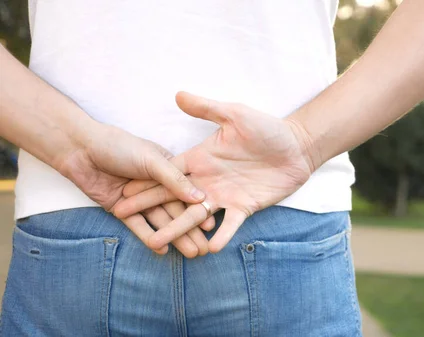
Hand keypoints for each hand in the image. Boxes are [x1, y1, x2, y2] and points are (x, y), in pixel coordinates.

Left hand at [59, 123, 208, 256]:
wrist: (80, 149)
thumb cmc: (119, 145)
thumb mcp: (152, 160)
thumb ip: (175, 180)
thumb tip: (200, 198)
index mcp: (169, 168)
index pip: (186, 193)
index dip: (199, 210)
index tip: (212, 227)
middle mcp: (156, 186)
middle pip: (176, 211)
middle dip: (190, 230)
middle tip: (204, 249)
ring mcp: (139, 200)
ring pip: (160, 221)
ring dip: (174, 237)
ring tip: (190, 254)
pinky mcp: (122, 210)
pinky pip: (138, 225)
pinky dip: (149, 236)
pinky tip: (162, 250)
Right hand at [113, 91, 316, 252]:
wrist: (296, 147)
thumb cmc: (266, 128)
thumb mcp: (234, 114)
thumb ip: (207, 109)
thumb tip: (178, 95)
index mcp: (201, 159)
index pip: (168, 172)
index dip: (145, 182)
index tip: (121, 192)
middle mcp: (208, 180)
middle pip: (174, 197)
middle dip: (150, 207)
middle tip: (123, 218)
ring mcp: (225, 196)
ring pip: (196, 215)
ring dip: (178, 229)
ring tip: (159, 244)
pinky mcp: (244, 207)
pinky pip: (230, 224)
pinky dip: (222, 235)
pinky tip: (210, 248)